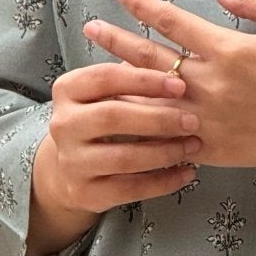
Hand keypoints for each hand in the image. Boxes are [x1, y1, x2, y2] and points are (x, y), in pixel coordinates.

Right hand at [32, 52, 202, 222]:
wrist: (71, 168)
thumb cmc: (101, 119)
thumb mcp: (108, 94)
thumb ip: (133, 77)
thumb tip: (177, 62)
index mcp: (67, 90)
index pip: (105, 77)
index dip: (144, 80)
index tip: (180, 84)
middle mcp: (63, 125)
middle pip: (113, 116)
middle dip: (158, 118)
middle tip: (192, 120)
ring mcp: (72, 162)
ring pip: (124, 157)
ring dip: (164, 152)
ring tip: (192, 146)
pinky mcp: (86, 193)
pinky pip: (130, 189)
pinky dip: (163, 181)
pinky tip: (186, 173)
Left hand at [84, 0, 255, 170]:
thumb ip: (253, 1)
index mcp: (228, 49)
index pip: (172, 22)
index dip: (143, 6)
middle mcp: (213, 85)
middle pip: (151, 60)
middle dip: (117, 41)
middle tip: (90, 28)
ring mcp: (212, 121)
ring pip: (154, 104)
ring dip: (124, 88)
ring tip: (98, 78)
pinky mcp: (219, 149)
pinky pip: (174, 140)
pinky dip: (151, 132)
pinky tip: (128, 125)